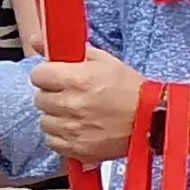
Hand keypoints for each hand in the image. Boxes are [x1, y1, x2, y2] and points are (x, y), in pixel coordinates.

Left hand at [29, 48, 144, 165]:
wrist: (151, 120)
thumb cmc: (130, 90)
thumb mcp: (102, 60)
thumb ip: (66, 50)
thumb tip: (37, 40)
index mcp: (77, 79)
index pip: (38, 75)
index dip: (48, 75)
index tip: (57, 78)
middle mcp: (71, 105)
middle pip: (40, 98)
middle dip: (53, 95)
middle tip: (72, 95)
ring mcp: (72, 129)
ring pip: (45, 121)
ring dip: (57, 116)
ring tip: (77, 114)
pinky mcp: (77, 148)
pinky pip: (52, 141)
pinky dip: (61, 136)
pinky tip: (77, 129)